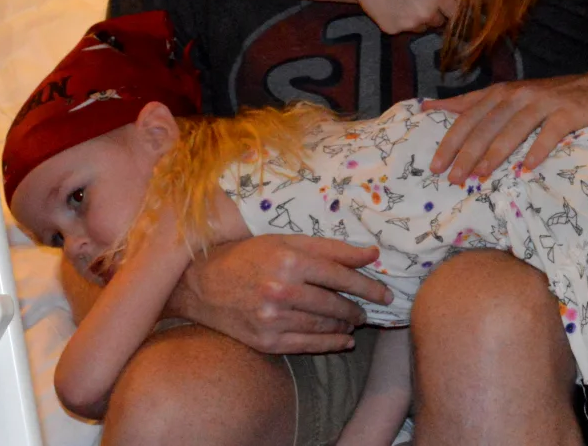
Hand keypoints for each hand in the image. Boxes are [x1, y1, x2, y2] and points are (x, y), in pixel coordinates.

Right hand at [166, 234, 394, 355]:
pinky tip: (343, 341)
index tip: (385, 293)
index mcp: (288, 260)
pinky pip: (307, 345)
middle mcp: (281, 290)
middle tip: (372, 309)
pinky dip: (330, 344)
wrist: (202, 284)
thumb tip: (372, 253)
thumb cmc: (249, 256)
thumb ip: (332, 248)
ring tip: (356, 322)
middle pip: (334, 303)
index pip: (340, 275)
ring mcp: (272, 319)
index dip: (367, 285)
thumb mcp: (287, 241)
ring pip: (323, 326)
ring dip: (346, 325)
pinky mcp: (266, 341)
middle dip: (359, 308)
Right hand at [352, 0, 460, 35]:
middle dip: (435, 13)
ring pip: (423, 27)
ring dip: (420, 19)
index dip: (449, 7)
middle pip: (439, 22)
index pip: (454, 13)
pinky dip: (402, 21)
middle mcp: (426, 15)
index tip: (443, 1)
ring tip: (407, 1)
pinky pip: (405, 29)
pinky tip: (394, 6)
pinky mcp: (393, 29)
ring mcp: (409, 24)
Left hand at [425, 73, 587, 183]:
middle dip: (467, 152)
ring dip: (495, 153)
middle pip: (487, 124)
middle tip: (453, 179)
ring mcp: (545, 101)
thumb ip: (474, 103)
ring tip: (480, 176)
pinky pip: (551, 131)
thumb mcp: (511, 97)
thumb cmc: (552, 100)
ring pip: (514, 128)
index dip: (450, 139)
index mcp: (503, 92)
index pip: (469, 116)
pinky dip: (538, 148)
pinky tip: (527, 168)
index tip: (434, 165)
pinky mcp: (570, 111)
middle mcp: (520, 94)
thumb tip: (432, 107)